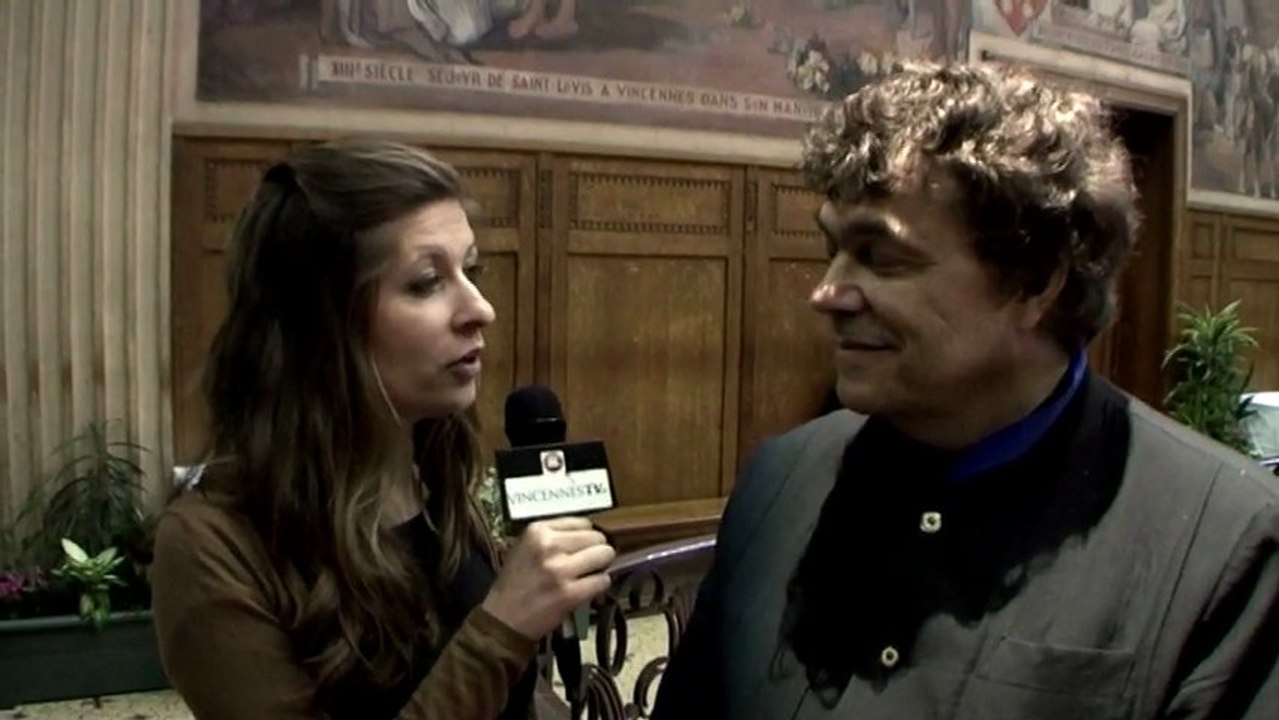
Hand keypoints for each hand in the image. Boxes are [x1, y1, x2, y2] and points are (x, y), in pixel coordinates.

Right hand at [481, 517, 614, 639]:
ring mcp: (560, 570)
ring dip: (601, 566)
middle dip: (597, 550)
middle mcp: (549, 546)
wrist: (503, 619)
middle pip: (597, 537)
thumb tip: (590, 533)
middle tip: (589, 562)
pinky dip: (600, 585)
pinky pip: (602, 580)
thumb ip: (554, 536)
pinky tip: (587, 589)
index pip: (583, 523)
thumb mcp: (526, 547)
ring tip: (589, 574)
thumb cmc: (516, 582)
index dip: (587, 536)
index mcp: (537, 531)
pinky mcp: (570, 594)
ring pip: (604, 555)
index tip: (584, 547)